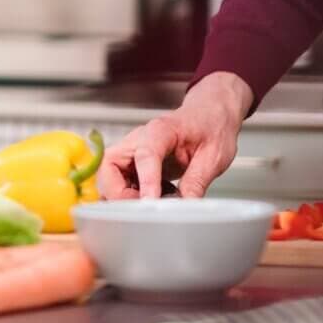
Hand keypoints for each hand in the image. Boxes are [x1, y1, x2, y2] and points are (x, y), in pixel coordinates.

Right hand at [96, 72, 253, 199]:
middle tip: (144, 207)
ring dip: (121, 197)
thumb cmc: (211, 127)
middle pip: (110, 167)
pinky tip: (153, 198)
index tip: (150, 203)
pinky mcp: (132, 165)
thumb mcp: (214, 155)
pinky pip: (117, 184)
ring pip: (108, 178)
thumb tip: (183, 208)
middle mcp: (139, 139)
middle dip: (119, 193)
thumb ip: (197, 181)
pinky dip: (128, 197)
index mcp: (161, 130)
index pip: (146, 155)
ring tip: (151, 203)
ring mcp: (132, 152)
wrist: (211, 114)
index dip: (146, 181)